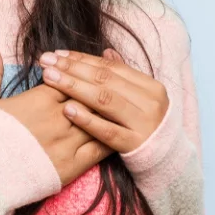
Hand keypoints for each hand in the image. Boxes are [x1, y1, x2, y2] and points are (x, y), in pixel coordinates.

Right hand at [0, 46, 111, 185]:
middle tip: (109, 85)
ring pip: (98, 119)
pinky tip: (119, 132)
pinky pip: (100, 148)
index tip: (78, 72)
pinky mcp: (73, 165)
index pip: (68, 79)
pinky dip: (111, 137)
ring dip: (108, 112)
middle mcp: (59, 117)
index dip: (74, 74)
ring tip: (120, 106)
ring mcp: (68, 142)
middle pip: (89, 97)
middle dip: (97, 89)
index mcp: (40, 99)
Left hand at [39, 48, 169, 153]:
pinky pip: (108, 131)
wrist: (167, 162)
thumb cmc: (148, 127)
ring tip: (50, 78)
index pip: (111, 68)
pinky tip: (67, 109)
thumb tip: (106, 52)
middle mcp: (150, 102)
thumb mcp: (142, 98)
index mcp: (150, 86)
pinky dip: (87, 119)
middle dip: (72, 68)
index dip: (83, 59)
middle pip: (105, 80)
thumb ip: (124, 76)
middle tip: (46, 61)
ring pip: (105, 100)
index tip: (58, 53)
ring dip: (74, 87)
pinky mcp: (135, 145)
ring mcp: (144, 124)